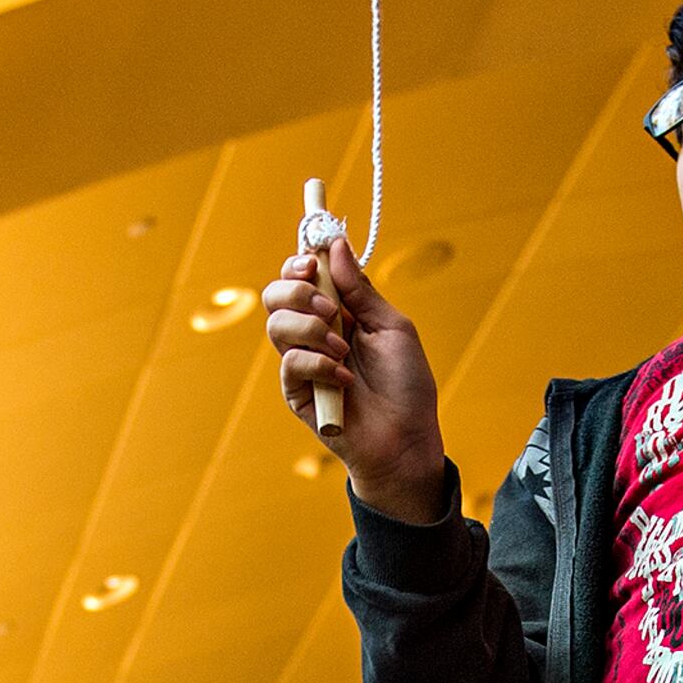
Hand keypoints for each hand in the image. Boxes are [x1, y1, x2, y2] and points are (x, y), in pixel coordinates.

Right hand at [263, 235, 453, 523]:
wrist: (406, 438)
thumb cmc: (406, 385)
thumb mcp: (392, 326)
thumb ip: (360, 289)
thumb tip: (336, 244)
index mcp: (337, 312)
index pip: (301, 276)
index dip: (299, 261)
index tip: (312, 259)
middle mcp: (313, 333)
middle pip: (276, 295)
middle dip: (296, 290)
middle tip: (327, 306)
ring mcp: (302, 362)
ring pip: (276, 325)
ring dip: (310, 328)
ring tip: (342, 349)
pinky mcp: (296, 392)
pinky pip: (291, 363)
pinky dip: (319, 364)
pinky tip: (345, 379)